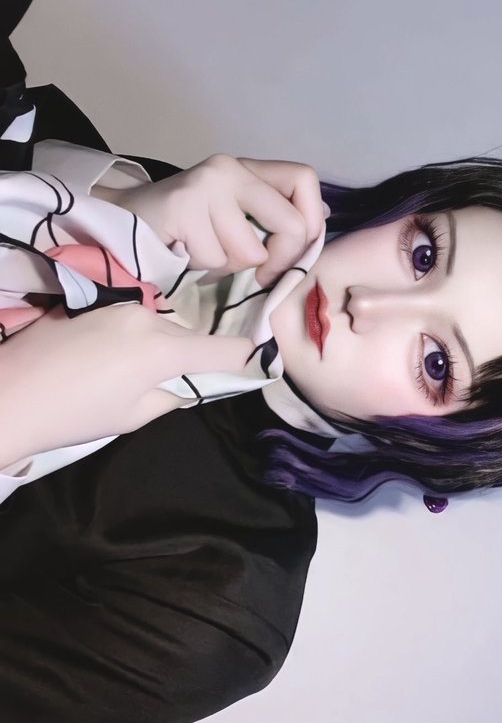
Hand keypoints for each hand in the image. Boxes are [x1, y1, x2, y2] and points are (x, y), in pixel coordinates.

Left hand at [0, 304, 252, 464]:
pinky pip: (126, 321)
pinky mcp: (89, 305)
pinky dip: (128, 339)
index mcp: (162, 348)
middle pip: (187, 336)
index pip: (222, 349)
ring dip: (156, 346)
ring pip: (155, 326)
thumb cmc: (73, 415)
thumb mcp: (133, 416)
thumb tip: (182, 386)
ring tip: (134, 375)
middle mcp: (144, 317)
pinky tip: (104, 361)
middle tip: (185, 379)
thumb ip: (169, 396)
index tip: (256, 359)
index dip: (243, 356)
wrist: (8, 395)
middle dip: (192, 355)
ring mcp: (115, 307)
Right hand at [103, 154, 325, 287]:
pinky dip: (201, 269)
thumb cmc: (181, 229)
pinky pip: (215, 260)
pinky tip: (182, 253)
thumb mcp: (231, 215)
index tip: (296, 251)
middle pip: (290, 224)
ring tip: (201, 252)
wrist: (118, 223)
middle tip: (260, 275)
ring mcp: (205, 186)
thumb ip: (271, 213)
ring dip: (228, 267)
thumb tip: (320, 218)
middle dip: (280, 261)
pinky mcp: (182, 208)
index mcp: (244, 169)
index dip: (311, 220)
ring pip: (249, 252)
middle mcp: (227, 169)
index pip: (304, 179)